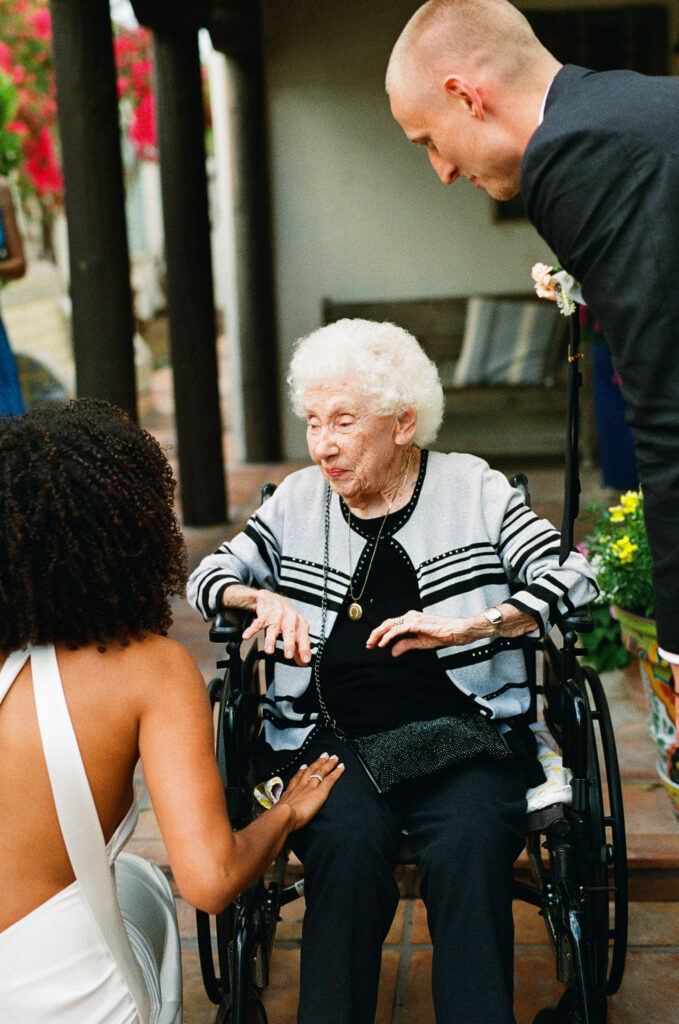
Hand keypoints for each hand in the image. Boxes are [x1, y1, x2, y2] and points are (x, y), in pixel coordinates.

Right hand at [242, 591, 311, 664]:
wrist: (272, 599)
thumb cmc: (286, 617)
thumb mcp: (295, 630)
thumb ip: (299, 647)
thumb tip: (303, 662)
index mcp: (299, 624)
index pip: (303, 638)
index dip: (305, 649)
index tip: (305, 660)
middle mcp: (289, 618)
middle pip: (290, 632)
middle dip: (289, 644)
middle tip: (288, 656)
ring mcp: (276, 616)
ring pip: (273, 628)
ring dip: (271, 639)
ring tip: (269, 650)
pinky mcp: (263, 614)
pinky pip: (257, 623)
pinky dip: (251, 630)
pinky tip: (246, 636)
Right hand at [278, 753, 344, 828]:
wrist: (285, 815)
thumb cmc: (280, 816)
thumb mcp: (277, 811)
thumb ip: (280, 810)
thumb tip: (276, 814)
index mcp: (291, 792)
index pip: (297, 778)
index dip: (301, 771)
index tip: (304, 766)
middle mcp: (301, 786)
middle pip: (311, 770)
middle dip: (317, 762)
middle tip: (323, 755)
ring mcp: (311, 786)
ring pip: (321, 771)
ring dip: (328, 764)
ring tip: (334, 758)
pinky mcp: (320, 791)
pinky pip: (330, 779)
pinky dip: (337, 772)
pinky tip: (341, 767)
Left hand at [366, 610, 487, 656]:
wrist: (456, 631)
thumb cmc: (442, 634)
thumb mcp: (420, 643)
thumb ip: (405, 645)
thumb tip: (392, 651)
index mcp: (411, 619)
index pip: (391, 625)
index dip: (380, 633)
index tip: (373, 643)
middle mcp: (410, 616)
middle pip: (387, 623)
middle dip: (375, 633)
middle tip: (368, 644)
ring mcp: (413, 618)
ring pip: (390, 624)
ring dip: (378, 635)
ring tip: (372, 643)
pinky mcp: (416, 623)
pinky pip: (398, 629)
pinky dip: (388, 636)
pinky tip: (383, 643)